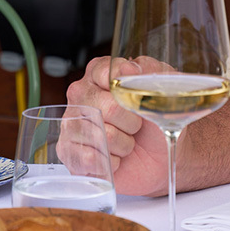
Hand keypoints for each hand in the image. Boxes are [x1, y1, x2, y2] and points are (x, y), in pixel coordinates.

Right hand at [66, 55, 172, 195]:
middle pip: (109, 107)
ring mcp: (72, 121)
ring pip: (104, 136)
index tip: (139, 99)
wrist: (157, 157)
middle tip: (136, 125)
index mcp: (98, 72)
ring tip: (125, 141)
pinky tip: (114, 157)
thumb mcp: (160, 89)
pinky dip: (112, 162)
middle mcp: (81, 93)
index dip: (129, 91)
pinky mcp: (69, 151)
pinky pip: (92, 158)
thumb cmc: (154, 121)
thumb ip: (149, 70)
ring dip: (124, 144)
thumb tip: (130, 68)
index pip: (107, 73)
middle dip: (132, 122)